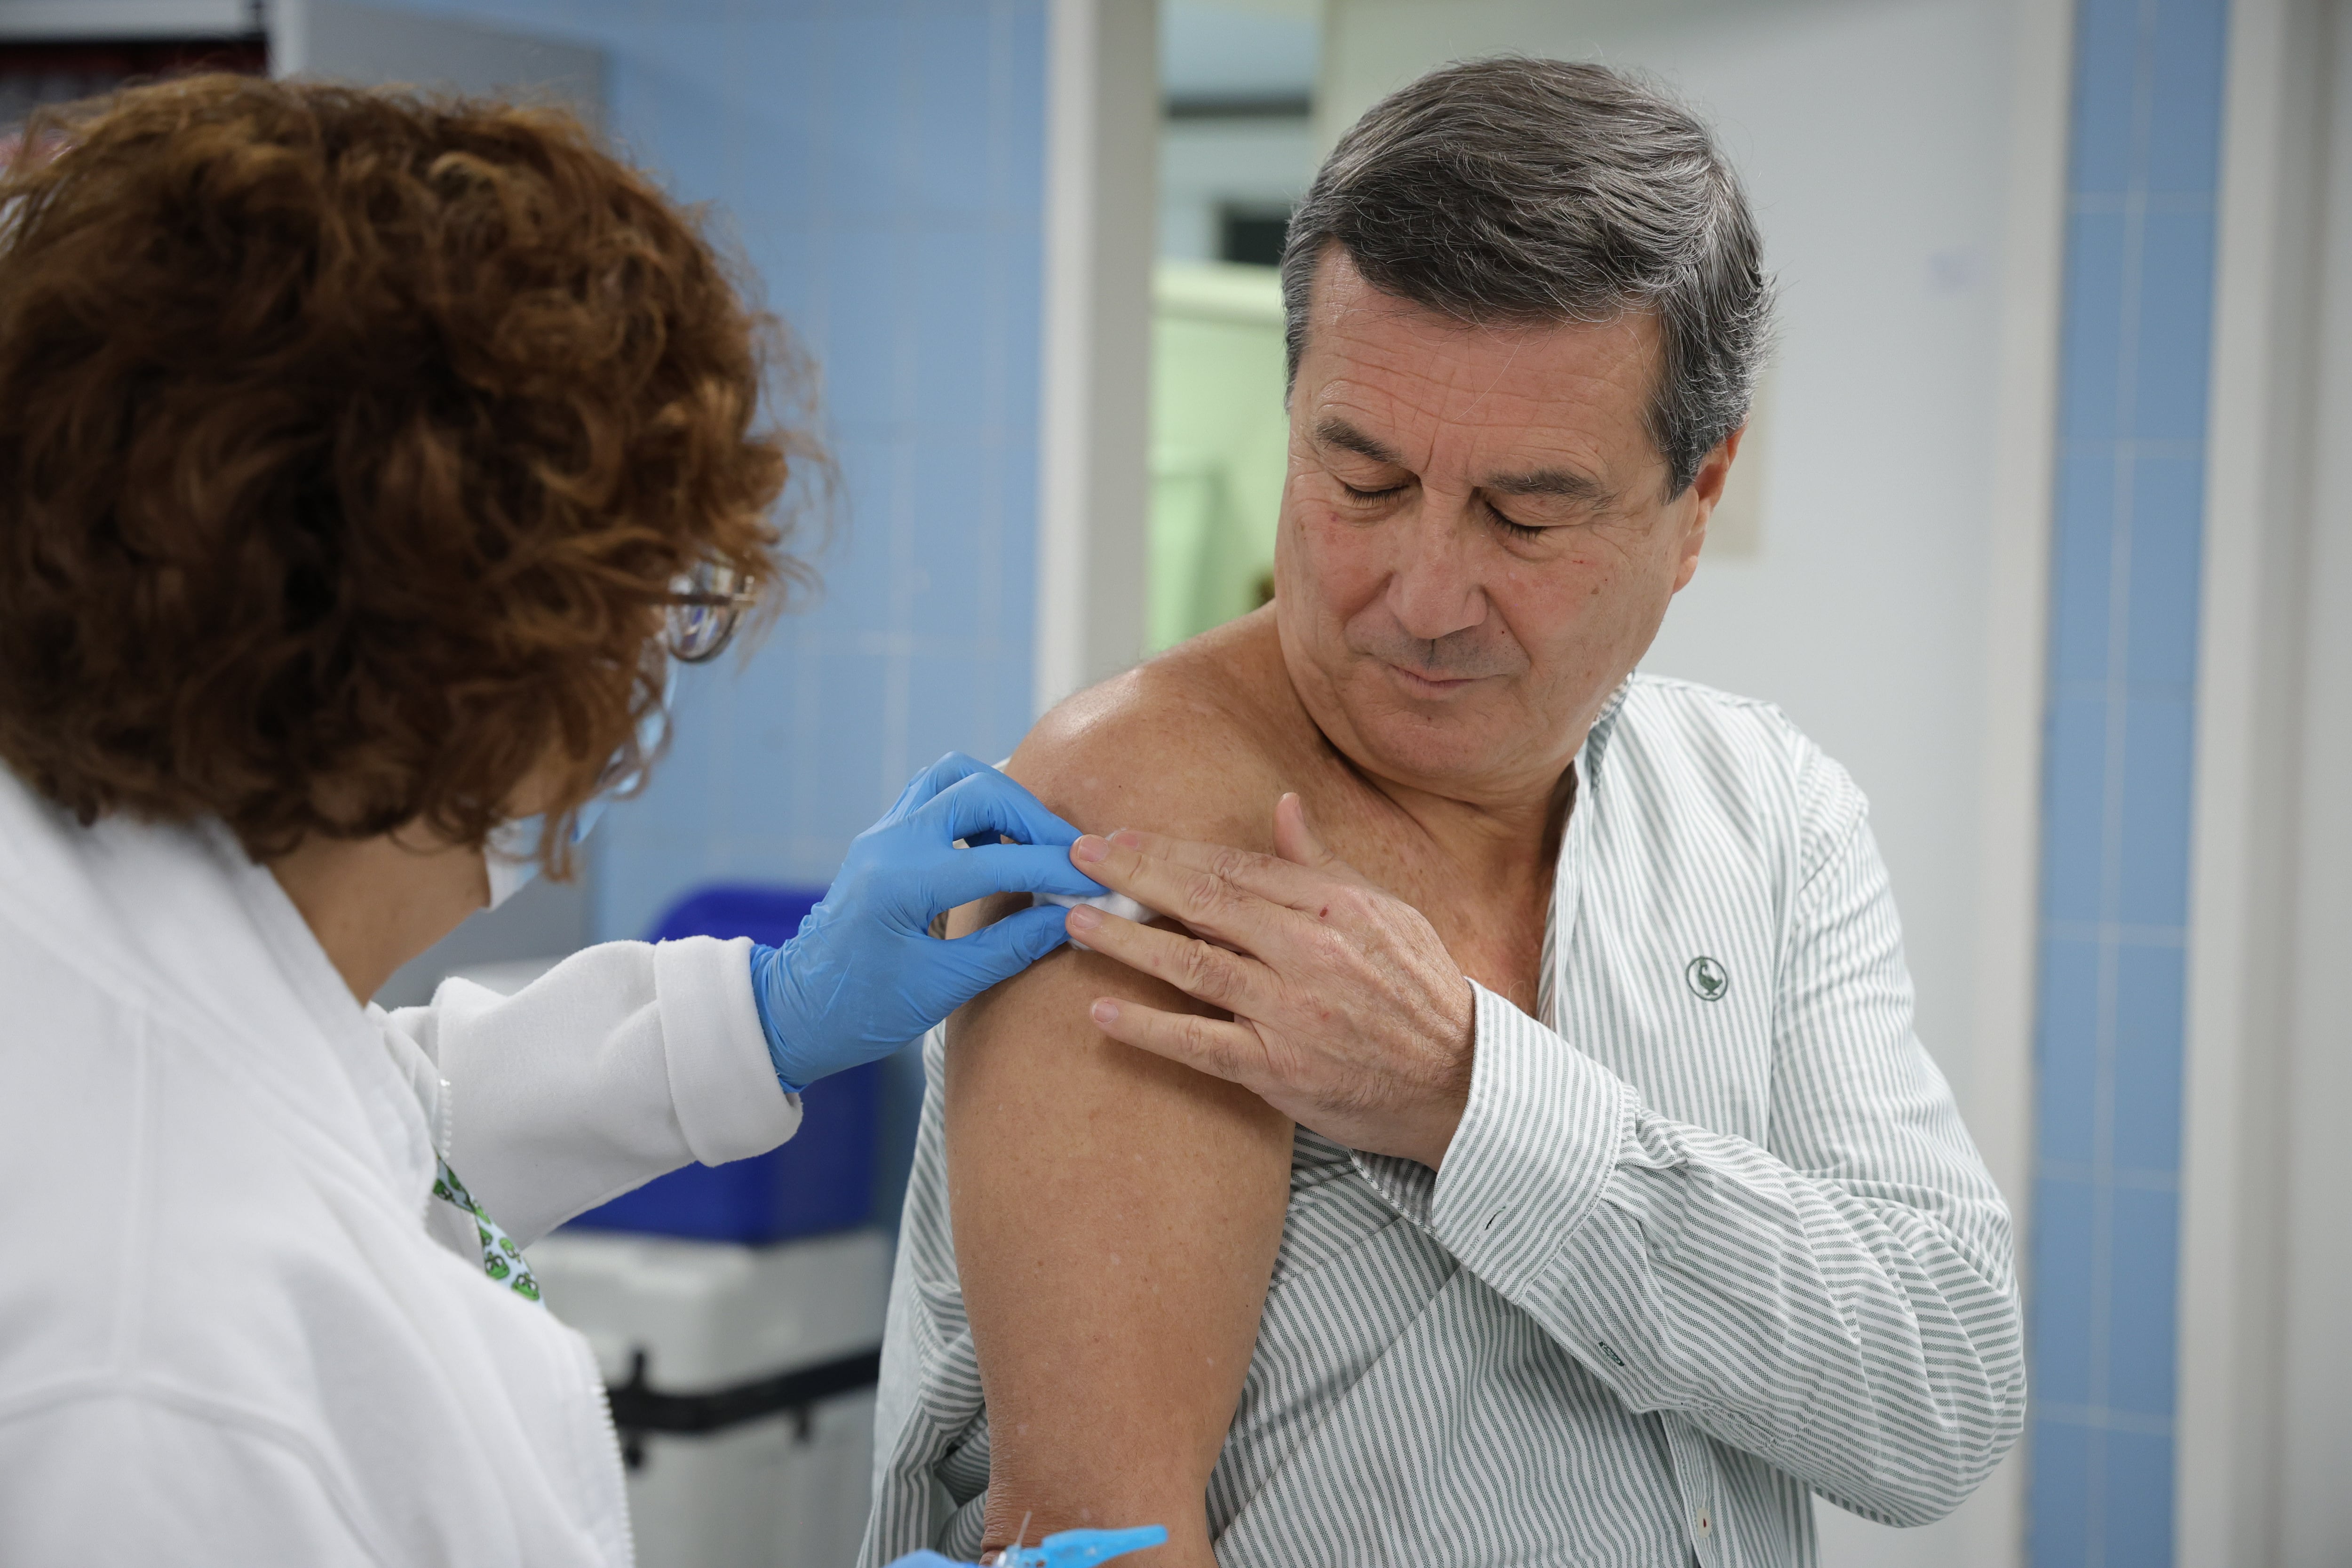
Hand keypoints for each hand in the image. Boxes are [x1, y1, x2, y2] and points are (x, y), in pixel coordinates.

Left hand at [753, 753, 1105, 1088]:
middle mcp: (889, 842)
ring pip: (954, 776)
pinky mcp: (882, 840)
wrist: (792, 1014)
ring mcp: (881, 835)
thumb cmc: (861, 1012)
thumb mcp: (943, 988)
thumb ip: (1011, 947)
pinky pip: (936, 795)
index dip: (1058, 869)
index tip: (1098, 883)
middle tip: (1073, 855)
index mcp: (901, 881)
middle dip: (1035, 818)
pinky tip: (1000, 845)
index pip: (1001, 858)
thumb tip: (1073, 919)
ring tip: (1036, 843)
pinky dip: (976, 807)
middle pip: (979, 789)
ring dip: (1003, 800)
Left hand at [1064, 794, 1474, 1168]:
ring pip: (1193, 967)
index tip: (1118, 838)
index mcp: (1334, 908)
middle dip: (1133, 877)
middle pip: (1205, 903)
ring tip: (1072, 921)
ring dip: (1126, 942)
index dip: (1169, 851)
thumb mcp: (1386, 912)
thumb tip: (1284, 804)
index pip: (1235, 866)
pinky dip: (1148, 1028)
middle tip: (1076, 859)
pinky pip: (1200, 1043)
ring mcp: (1291, 1013)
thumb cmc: (1421, 991)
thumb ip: (1323, 862)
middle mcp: (1310, 953)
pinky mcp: (1278, 1070)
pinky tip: (1101, 1010)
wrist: (1461, 1083)